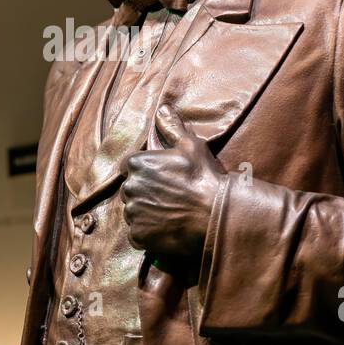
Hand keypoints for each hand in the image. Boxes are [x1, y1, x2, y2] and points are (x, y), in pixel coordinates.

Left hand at [120, 104, 226, 259]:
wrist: (214, 214)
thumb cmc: (204, 177)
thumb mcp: (191, 145)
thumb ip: (172, 126)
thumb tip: (162, 108)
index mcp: (136, 164)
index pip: (130, 167)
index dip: (146, 172)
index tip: (163, 178)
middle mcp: (129, 188)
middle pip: (131, 190)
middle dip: (145, 192)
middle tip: (169, 197)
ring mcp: (132, 213)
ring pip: (134, 212)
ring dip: (146, 213)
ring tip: (169, 213)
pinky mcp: (138, 236)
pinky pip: (137, 234)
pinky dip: (148, 233)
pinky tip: (167, 228)